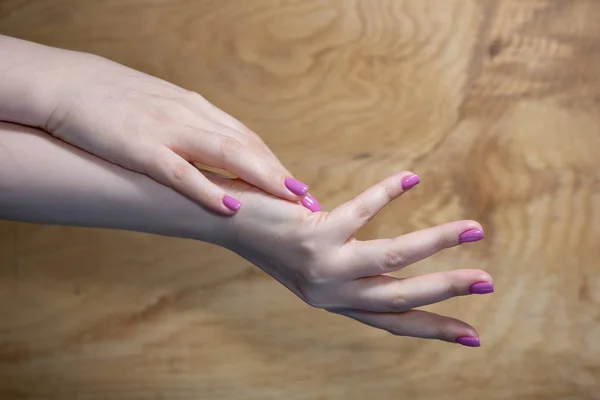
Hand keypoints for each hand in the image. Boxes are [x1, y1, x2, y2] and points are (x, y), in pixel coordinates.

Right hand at [44, 51, 309, 213]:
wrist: (65, 83)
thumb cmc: (112, 100)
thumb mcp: (159, 110)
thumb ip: (187, 128)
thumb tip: (209, 149)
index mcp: (194, 109)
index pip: (245, 138)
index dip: (273, 163)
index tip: (296, 186)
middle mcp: (190, 116)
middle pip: (246, 146)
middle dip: (279, 174)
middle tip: (307, 199)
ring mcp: (168, 130)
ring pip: (226, 154)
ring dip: (261, 177)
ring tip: (289, 199)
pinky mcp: (141, 147)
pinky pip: (181, 171)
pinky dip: (208, 188)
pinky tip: (229, 206)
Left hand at [214, 171, 491, 346]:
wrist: (222, 219)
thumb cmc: (272, 236)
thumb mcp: (316, 262)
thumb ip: (351, 268)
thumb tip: (397, 261)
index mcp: (334, 300)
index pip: (392, 322)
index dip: (432, 329)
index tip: (470, 336)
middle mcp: (330, 292)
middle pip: (401, 298)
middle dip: (447, 291)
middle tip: (488, 283)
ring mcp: (323, 266)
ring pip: (392, 259)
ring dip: (437, 244)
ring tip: (473, 229)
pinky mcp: (313, 234)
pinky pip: (362, 212)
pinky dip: (389, 192)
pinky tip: (411, 178)